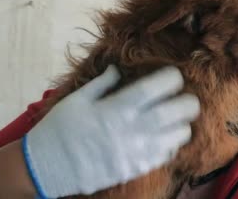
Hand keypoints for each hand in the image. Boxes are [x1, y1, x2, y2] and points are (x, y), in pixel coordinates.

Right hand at [23, 65, 199, 197]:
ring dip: (182, 123)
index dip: (172, 77)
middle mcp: (135, 128)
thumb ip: (102, 83)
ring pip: (180, 135)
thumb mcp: (77, 99)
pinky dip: (172, 144)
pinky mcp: (138, 169)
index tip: (173, 75)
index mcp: (118, 107)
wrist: (48, 168)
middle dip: (188, 100)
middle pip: (178, 110)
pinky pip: (167, 155)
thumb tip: (118, 68)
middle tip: (184, 96)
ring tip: (174, 118)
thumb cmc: (60, 129)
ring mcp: (139, 151)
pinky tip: (163, 138)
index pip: (158, 87)